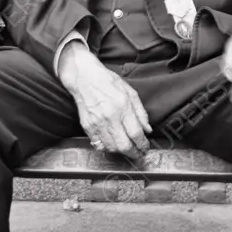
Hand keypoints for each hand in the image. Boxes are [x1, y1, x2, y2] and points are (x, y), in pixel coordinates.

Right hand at [57, 41, 151, 159]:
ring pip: (112, 147)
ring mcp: (97, 123)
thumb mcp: (130, 92)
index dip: (143, 145)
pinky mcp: (87, 126)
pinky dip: (106, 148)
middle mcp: (110, 118)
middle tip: (138, 154)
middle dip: (134, 153)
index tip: (145, 147)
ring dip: (121, 151)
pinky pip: (98, 145)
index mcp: (123, 107)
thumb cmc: (107, 82)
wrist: (84, 77)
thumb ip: (141, 112)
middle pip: (124, 145)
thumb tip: (147, 129)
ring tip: (126, 149)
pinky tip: (111, 144)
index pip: (136, 134)